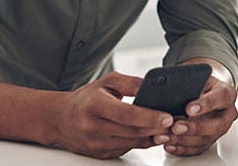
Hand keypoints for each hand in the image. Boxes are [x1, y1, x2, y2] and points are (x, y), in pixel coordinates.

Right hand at [52, 71, 173, 158]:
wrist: (62, 119)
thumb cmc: (87, 98)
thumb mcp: (107, 82)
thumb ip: (131, 83)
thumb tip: (153, 87)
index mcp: (94, 105)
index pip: (126, 114)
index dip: (149, 117)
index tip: (167, 117)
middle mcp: (92, 127)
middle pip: (132, 131)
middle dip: (156, 128)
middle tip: (176, 124)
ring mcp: (95, 144)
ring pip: (132, 143)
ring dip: (152, 138)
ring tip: (169, 130)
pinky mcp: (100, 154)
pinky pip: (127, 149)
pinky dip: (142, 143)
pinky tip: (152, 135)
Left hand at [155, 71, 237, 155]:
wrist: (202, 91)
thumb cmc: (199, 84)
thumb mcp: (195, 78)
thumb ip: (188, 84)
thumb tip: (170, 90)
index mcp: (226, 94)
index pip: (221, 98)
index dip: (205, 104)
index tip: (188, 109)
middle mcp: (227, 113)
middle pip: (216, 125)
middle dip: (194, 128)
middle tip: (176, 127)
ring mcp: (219, 129)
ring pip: (205, 139)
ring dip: (184, 140)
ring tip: (166, 136)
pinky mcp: (210, 141)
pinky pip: (197, 149)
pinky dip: (182, 148)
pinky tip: (170, 144)